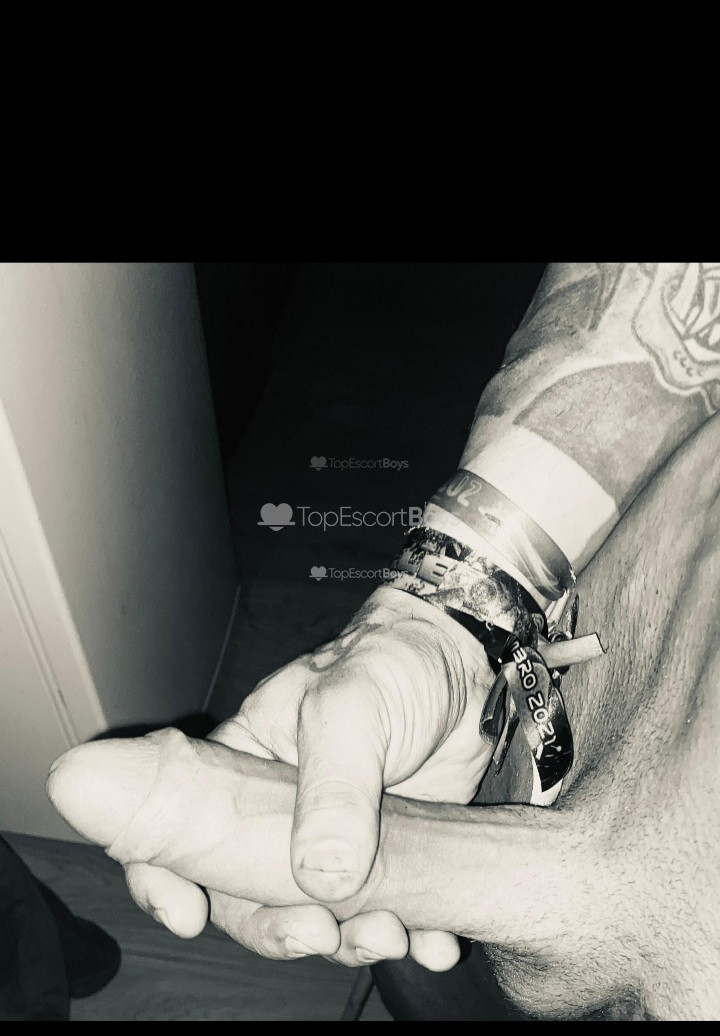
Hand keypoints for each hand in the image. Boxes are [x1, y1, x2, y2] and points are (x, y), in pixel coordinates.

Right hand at [111, 586, 497, 968]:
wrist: (468, 663)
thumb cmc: (392, 661)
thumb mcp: (351, 707)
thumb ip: (333, 787)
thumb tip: (321, 879)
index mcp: (244, 767)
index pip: (178, 827)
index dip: (163, 876)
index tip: (187, 915)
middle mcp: (278, 814)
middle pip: (247, 893)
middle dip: (275, 925)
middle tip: (319, 934)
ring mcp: (335, 842)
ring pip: (319, 914)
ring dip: (349, 941)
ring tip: (393, 935)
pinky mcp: (389, 858)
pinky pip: (389, 912)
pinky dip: (413, 936)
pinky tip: (437, 943)